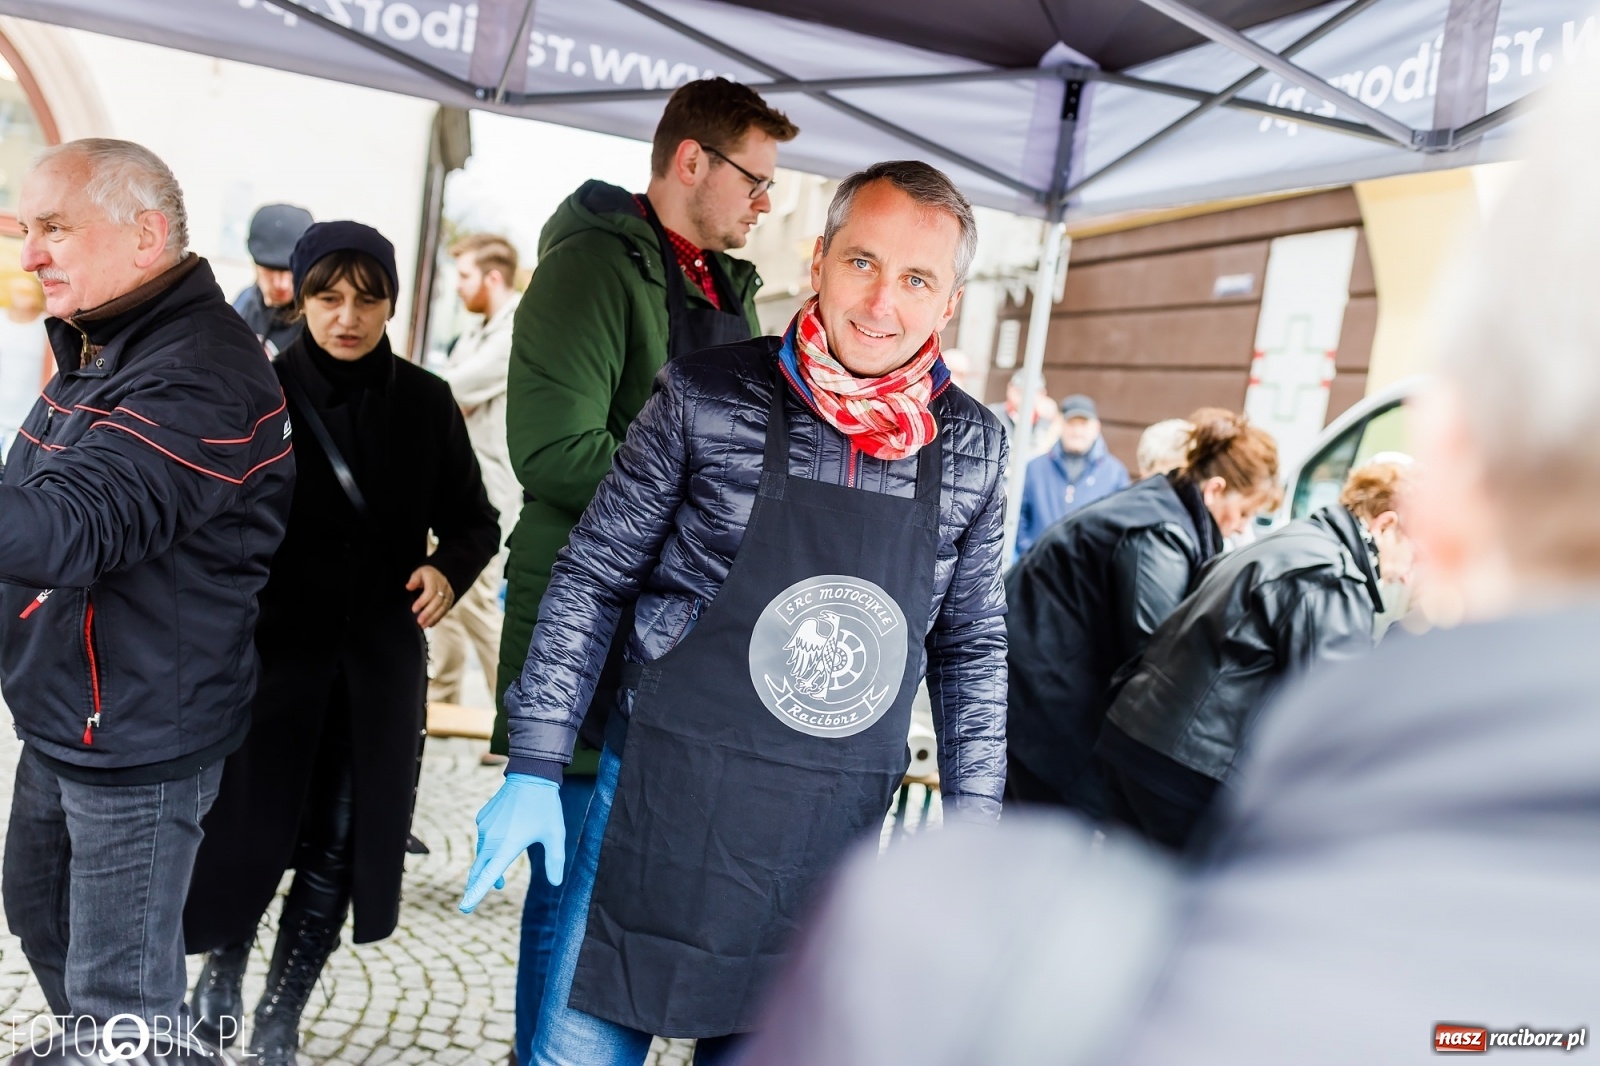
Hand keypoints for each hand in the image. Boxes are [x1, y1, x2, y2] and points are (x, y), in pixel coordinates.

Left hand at [407, 564, 453, 627]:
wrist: (439, 575)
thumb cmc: (426, 575)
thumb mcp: (418, 573)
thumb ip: (413, 580)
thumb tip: (408, 587)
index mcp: (434, 578)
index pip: (430, 591)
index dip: (422, 601)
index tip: (414, 609)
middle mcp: (443, 586)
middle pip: (437, 601)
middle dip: (428, 613)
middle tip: (419, 621)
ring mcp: (448, 594)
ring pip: (442, 608)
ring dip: (433, 618)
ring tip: (423, 625)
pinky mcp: (450, 601)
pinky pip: (444, 611)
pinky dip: (437, 619)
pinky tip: (430, 624)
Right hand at [459, 774, 564, 913]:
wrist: (531, 775)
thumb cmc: (546, 807)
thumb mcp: (556, 835)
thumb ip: (555, 861)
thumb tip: (556, 884)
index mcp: (508, 846)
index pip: (489, 876)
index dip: (476, 894)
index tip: (465, 908)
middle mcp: (492, 838)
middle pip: (478, 869)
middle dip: (476, 885)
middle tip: (474, 899)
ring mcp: (484, 827)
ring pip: (481, 853)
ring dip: (487, 866)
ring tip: (500, 876)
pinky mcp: (481, 818)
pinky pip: (483, 837)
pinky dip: (489, 846)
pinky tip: (503, 840)